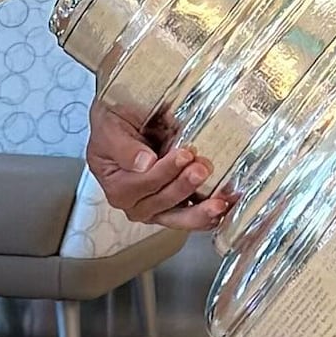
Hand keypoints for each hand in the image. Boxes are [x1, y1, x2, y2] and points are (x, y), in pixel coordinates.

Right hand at [86, 93, 232, 232]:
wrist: (126, 118)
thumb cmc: (115, 122)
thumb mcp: (109, 127)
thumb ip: (123, 147)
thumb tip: (144, 163)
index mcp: (116, 186)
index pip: (141, 184)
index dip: (164, 172)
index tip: (184, 154)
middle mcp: (135, 203)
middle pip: (161, 202)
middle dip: (184, 187)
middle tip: (202, 168)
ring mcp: (156, 208)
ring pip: (178, 218)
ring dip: (199, 211)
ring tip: (219, 202)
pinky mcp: (176, 207)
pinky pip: (192, 216)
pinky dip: (209, 215)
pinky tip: (226, 207)